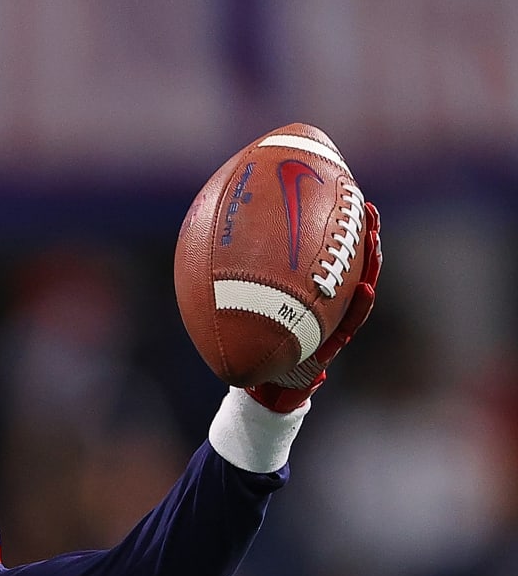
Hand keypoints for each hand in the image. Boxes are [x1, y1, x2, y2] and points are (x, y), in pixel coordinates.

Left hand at [247, 200, 382, 412]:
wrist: (259, 385)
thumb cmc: (249, 340)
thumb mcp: (235, 306)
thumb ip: (229, 279)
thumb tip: (203, 235)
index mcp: (301, 283)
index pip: (319, 248)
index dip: (329, 221)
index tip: (334, 190)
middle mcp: (319, 295)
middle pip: (345, 259)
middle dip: (358, 232)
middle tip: (365, 207)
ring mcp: (330, 317)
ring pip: (356, 285)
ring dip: (368, 262)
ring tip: (372, 239)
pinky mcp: (332, 341)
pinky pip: (349, 323)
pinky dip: (360, 306)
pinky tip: (367, 288)